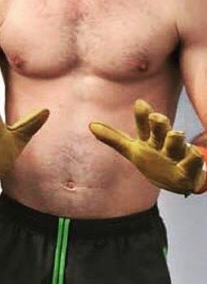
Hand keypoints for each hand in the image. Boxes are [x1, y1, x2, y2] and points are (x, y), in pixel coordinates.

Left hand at [89, 99, 206, 194]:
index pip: (144, 126)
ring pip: (176, 143)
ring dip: (175, 139)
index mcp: (149, 140)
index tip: (139, 103)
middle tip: (156, 117)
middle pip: (160, 131)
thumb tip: (91, 125)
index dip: (141, 116)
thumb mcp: (133, 150)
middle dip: (158, 124)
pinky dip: (192, 158)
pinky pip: (193, 161)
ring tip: (175, 134)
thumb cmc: (154, 159)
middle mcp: (163, 143)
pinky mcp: (190, 167)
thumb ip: (113, 138)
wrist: (179, 179)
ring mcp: (177, 154)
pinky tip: (191, 155)